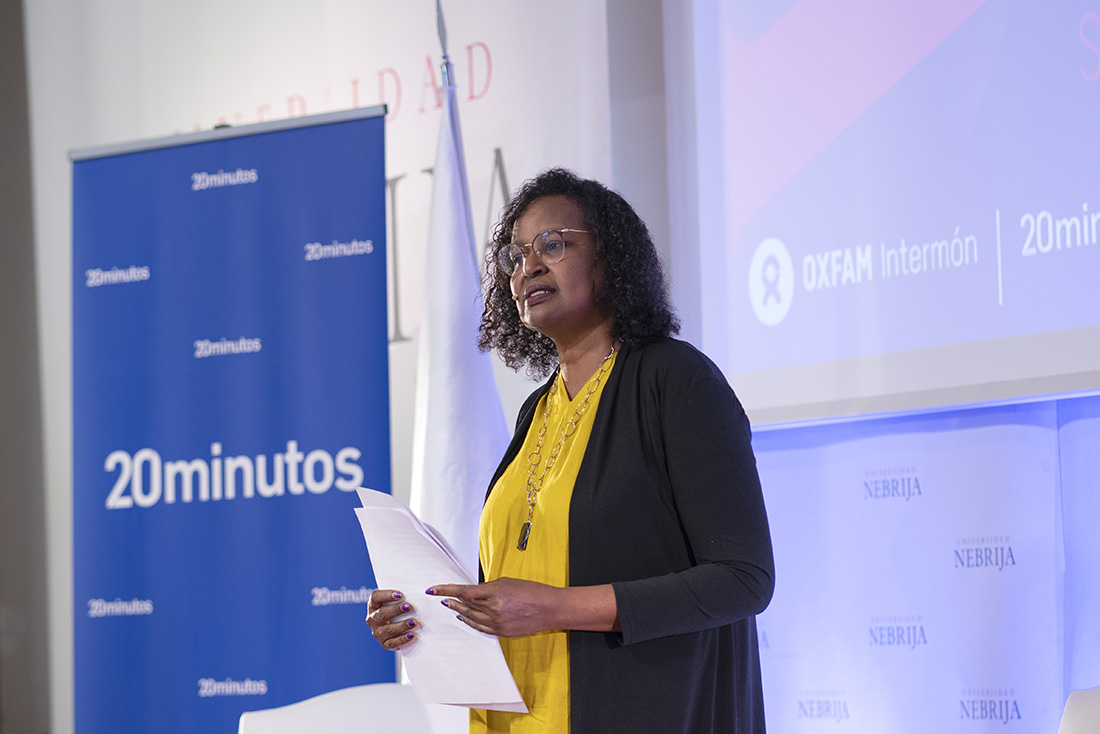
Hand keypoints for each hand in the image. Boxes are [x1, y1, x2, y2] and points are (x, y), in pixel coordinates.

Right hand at [366, 589, 417, 649]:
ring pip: (388, 629)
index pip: (375, 597)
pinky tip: (412, 635)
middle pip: (381, 613)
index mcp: (373, 606)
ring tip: (414, 622)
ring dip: (402, 625)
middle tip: (408, 607)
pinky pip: (393, 643)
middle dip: (395, 610)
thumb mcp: (399, 601)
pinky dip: (403, 639)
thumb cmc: (401, 610)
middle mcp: (373, 619)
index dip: (386, 595)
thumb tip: (422, 590)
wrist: (401, 629)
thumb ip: (404, 596)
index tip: (400, 594)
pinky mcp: (385, 644)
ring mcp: (378, 633)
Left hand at [428, 577, 561, 637]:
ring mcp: (497, 622)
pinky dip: (470, 622)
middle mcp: (494, 608)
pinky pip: (480, 627)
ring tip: (450, 605)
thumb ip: (489, 588)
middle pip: (466, 604)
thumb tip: (474, 592)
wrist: (549, 609)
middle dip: (451, 600)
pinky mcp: (501, 632)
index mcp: (495, 592)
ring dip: (458, 610)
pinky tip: (463, 617)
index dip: (446, 590)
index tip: (433, 589)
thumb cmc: (532, 591)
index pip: (464, 591)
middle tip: (441, 597)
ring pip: (471, 616)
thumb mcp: (508, 583)